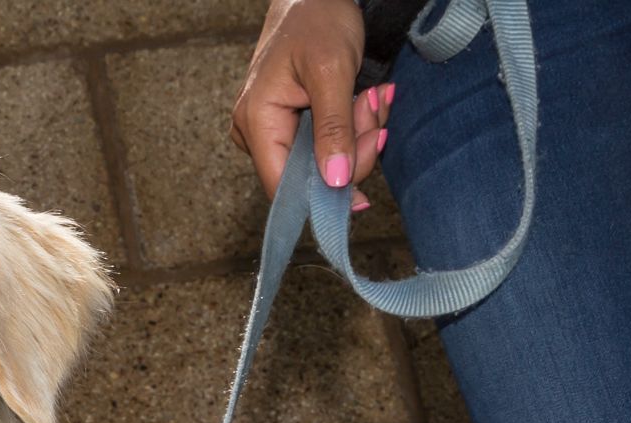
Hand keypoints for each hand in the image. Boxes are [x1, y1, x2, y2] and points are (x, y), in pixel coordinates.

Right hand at [231, 0, 392, 210]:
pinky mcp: (294, 124)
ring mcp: (276, 130)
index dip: (322, 195)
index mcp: (257, 122)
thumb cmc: (317, 18)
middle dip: (352, 151)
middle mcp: (259, 133)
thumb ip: (333, 129)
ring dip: (359, 135)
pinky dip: (354, 127)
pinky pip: (328, 144)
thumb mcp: (332, 71)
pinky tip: (364, 99)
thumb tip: (335, 182)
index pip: (283, 187)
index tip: (362, 191)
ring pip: (325, 161)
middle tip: (374, 108)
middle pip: (309, 177)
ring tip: (372, 94)